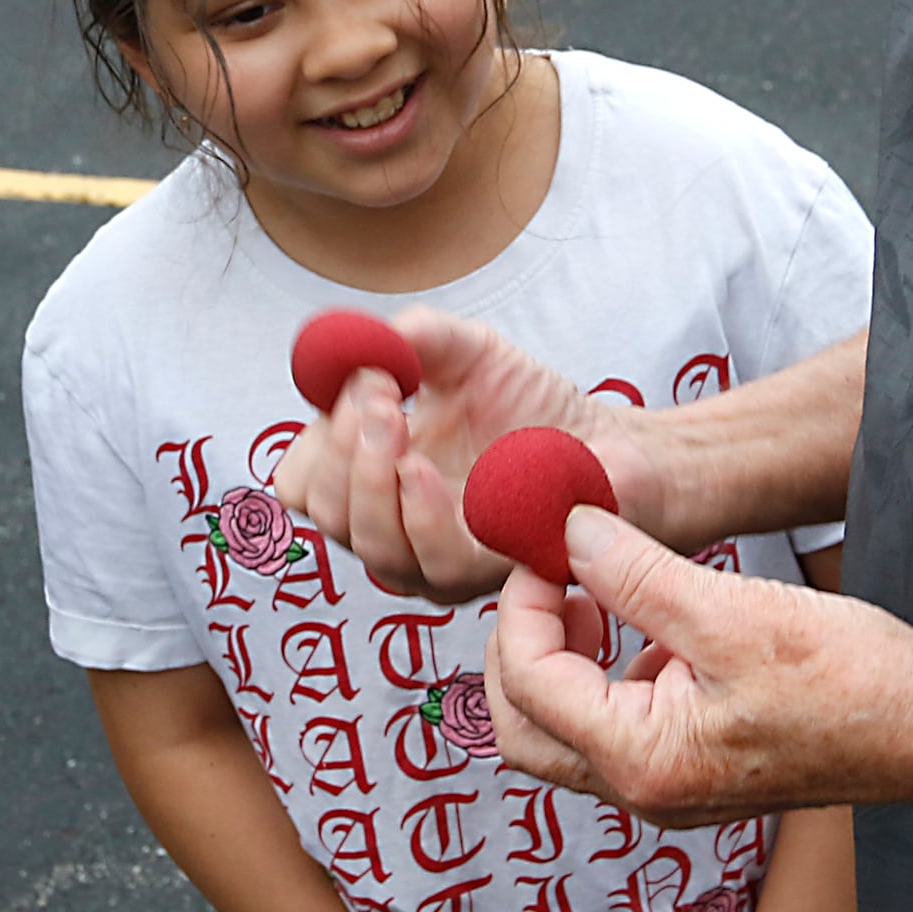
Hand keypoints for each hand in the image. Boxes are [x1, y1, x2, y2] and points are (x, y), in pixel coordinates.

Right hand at [273, 311, 645, 602]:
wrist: (609, 444)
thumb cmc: (533, 406)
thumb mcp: (468, 351)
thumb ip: (417, 337)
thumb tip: (362, 336)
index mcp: (374, 476)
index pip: (303, 483)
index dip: (314, 439)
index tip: (359, 384)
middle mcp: (395, 524)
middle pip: (325, 511)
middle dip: (339, 447)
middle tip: (376, 394)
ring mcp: (436, 558)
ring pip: (369, 541)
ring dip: (370, 475)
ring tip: (396, 419)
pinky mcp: (487, 575)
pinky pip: (433, 561)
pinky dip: (420, 512)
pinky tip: (424, 469)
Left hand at [485, 511, 912, 826]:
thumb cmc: (853, 681)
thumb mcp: (731, 611)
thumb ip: (635, 574)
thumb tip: (569, 532)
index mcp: (643, 764)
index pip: (530, 684)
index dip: (524, 606)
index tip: (549, 548)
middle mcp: (645, 792)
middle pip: (525, 726)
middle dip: (523, 645)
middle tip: (553, 578)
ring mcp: (669, 787)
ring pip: (566, 728)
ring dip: (564, 657)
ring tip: (601, 590)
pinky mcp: (694, 770)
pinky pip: (617, 724)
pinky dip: (609, 672)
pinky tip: (651, 622)